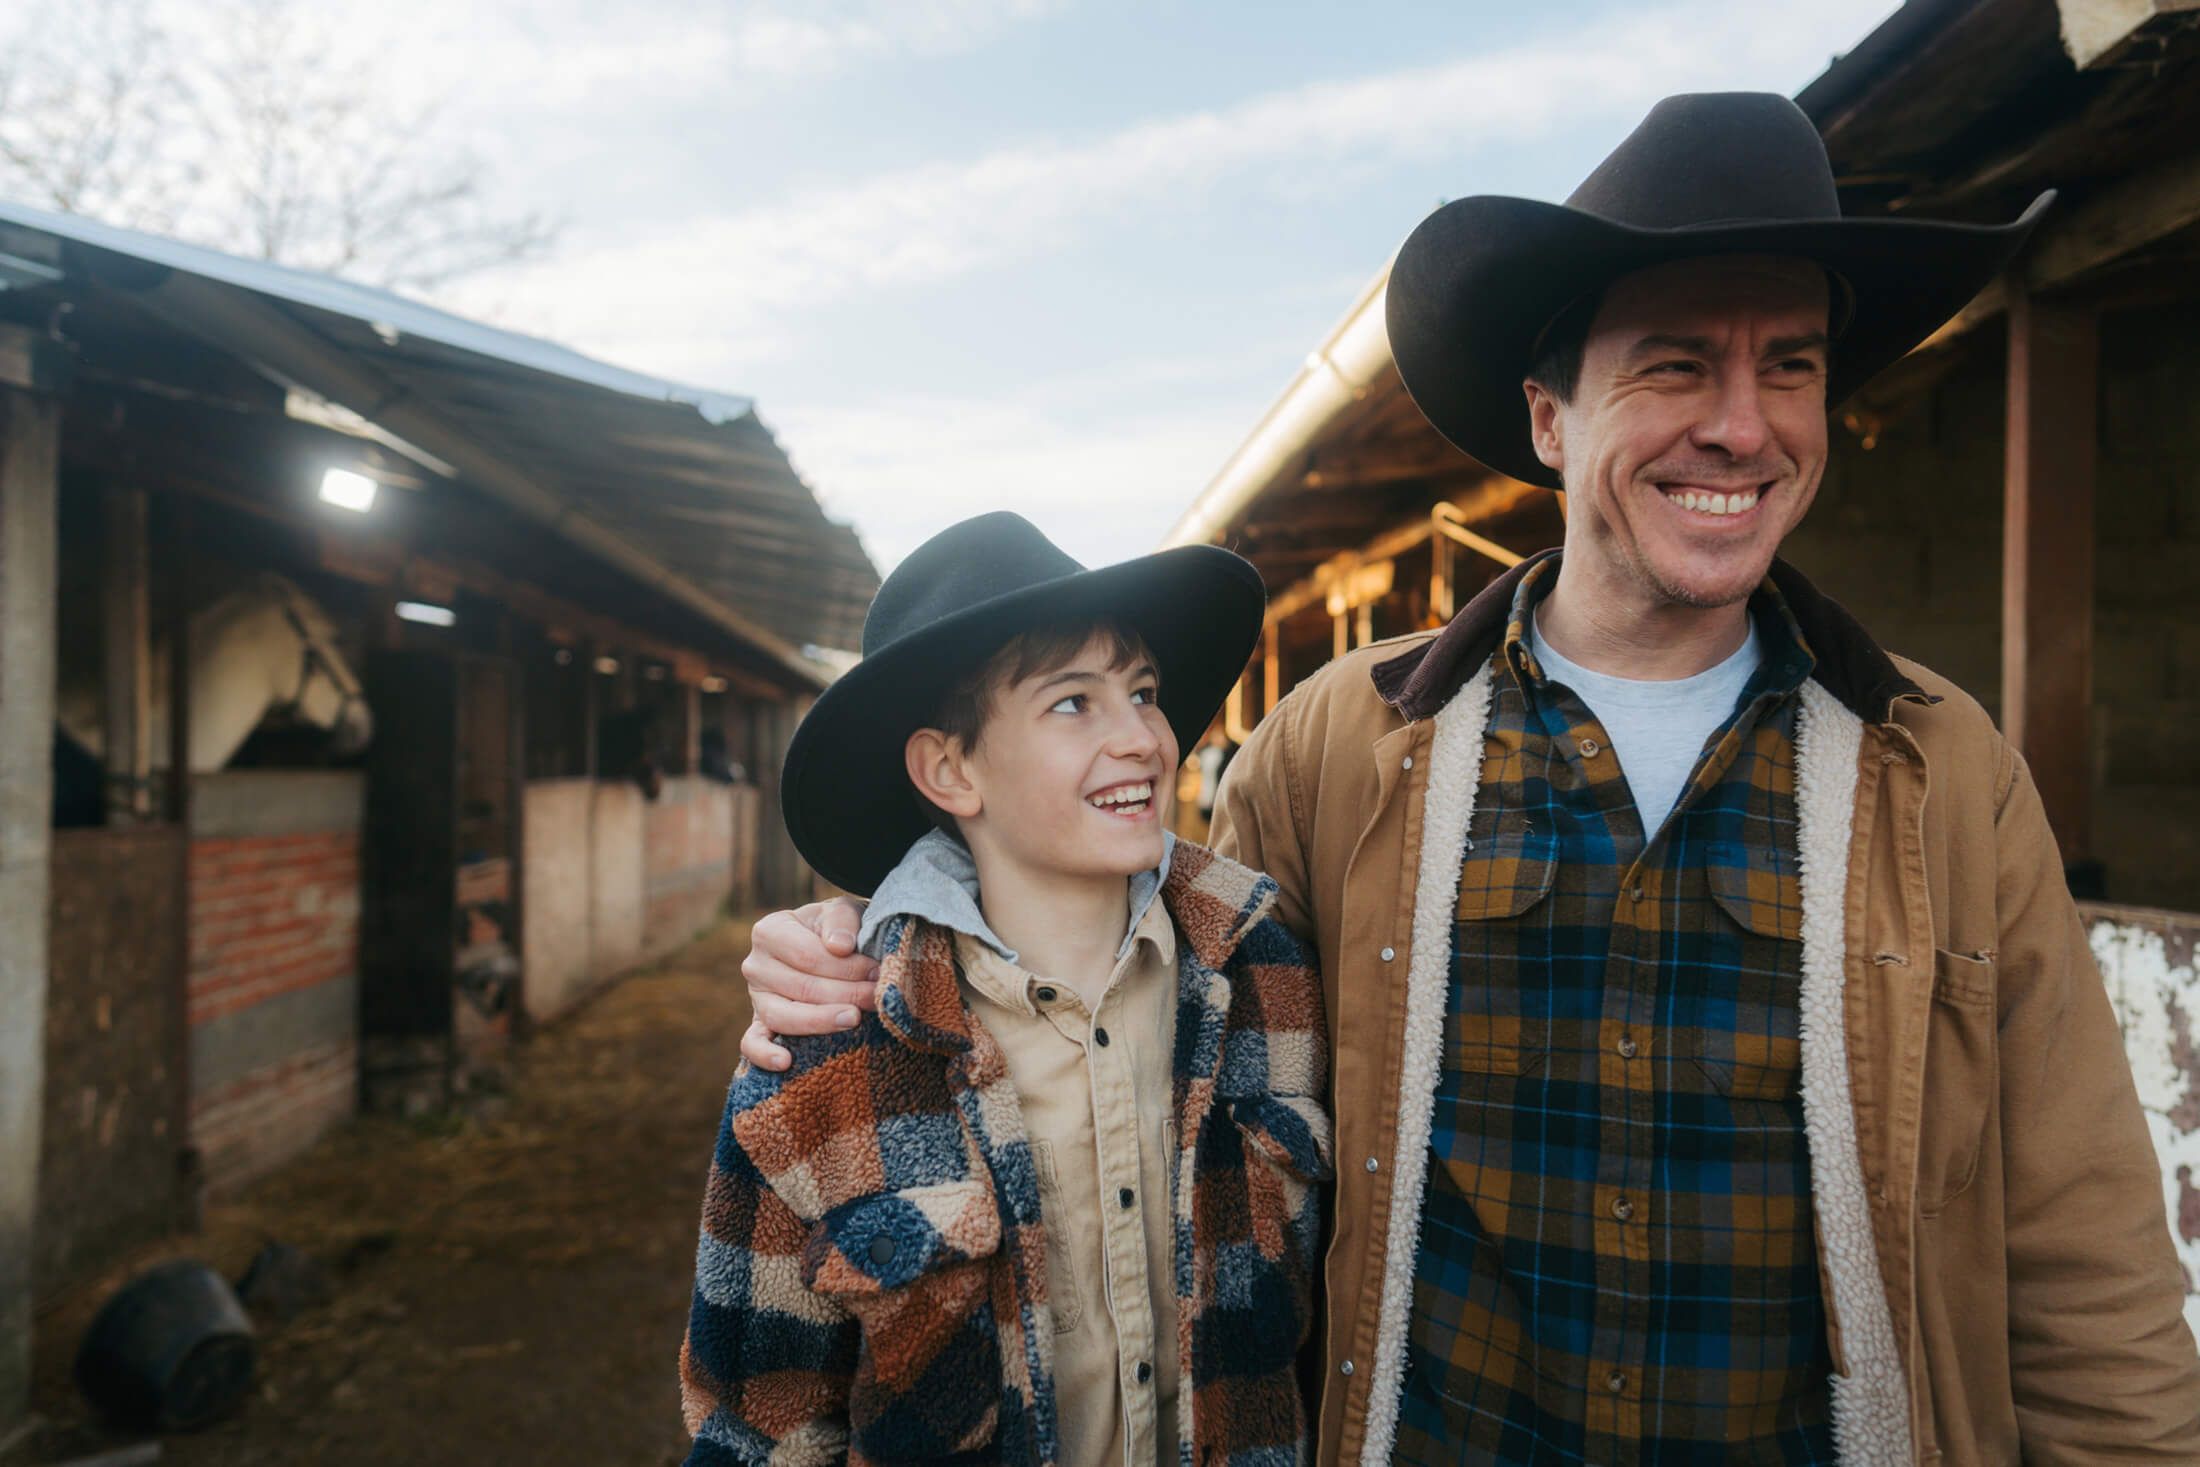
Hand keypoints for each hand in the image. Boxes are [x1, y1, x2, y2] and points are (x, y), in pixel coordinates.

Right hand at [738, 897, 875, 1070]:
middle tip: (876, 998)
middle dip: (844, 994)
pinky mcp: (760, 1024)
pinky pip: (753, 1043)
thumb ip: (842, 921)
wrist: (832, 948)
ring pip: (782, 1016)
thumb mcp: (842, 912)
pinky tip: (786, 1062)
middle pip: (801, 987)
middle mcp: (755, 965)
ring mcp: (756, 998)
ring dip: (821, 1021)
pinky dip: (764, 1055)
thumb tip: (840, 946)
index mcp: (769, 931)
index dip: (846, 966)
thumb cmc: (838, 929)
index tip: (878, 972)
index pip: (808, 955)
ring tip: (853, 1020)